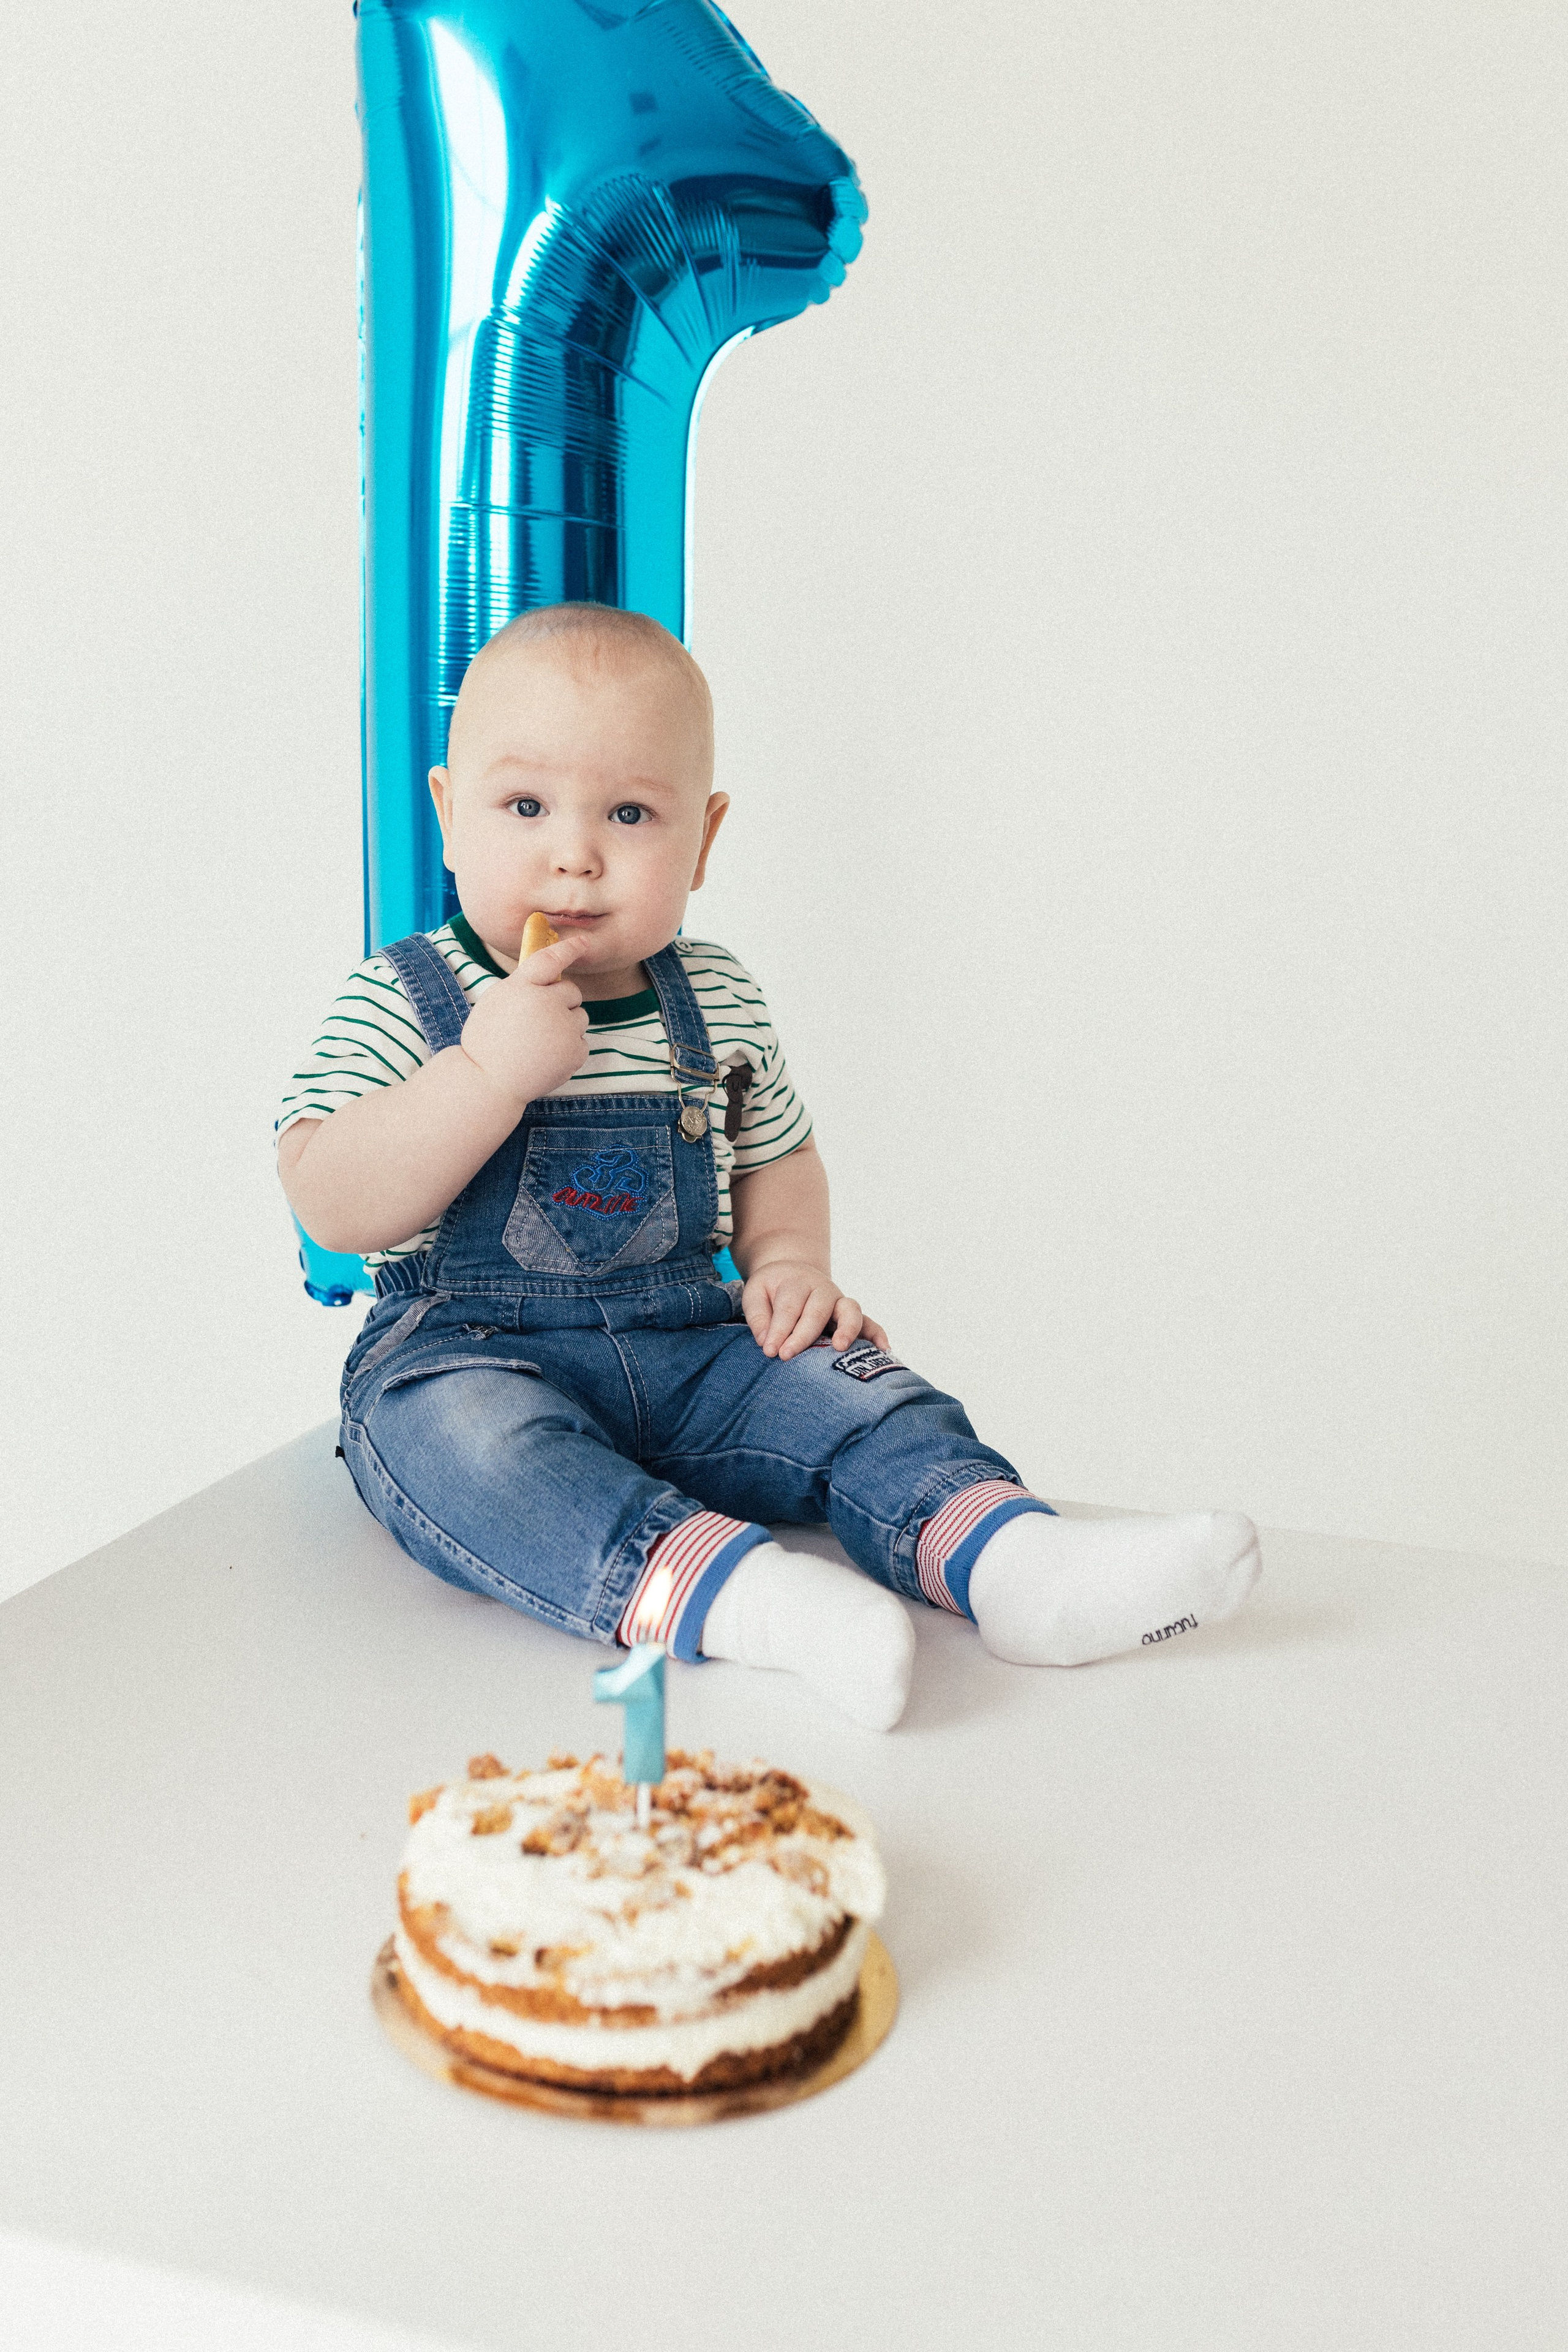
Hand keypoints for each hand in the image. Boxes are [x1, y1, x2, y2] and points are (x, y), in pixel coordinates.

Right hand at [458, 933, 589, 1108]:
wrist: (488, 1083)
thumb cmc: (487, 1041)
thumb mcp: (496, 1000)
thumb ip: (524, 983)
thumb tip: (552, 974)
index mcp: (522, 986)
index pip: (550, 959)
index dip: (569, 948)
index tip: (583, 942)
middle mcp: (547, 1002)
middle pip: (572, 991)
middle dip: (561, 1002)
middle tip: (535, 1022)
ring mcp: (564, 1028)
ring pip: (579, 1017)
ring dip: (565, 1026)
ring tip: (537, 1043)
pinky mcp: (575, 1052)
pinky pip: (580, 1042)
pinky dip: (568, 1050)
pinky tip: (545, 1059)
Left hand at [741, 1259, 890, 1360]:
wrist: (793, 1272)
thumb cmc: (772, 1289)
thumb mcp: (755, 1294)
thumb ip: (758, 1316)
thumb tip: (767, 1342)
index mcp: (797, 1283)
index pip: (789, 1307)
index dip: (779, 1330)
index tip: (769, 1351)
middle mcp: (822, 1290)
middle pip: (817, 1310)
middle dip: (803, 1335)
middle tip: (787, 1356)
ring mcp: (840, 1302)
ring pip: (850, 1311)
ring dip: (848, 1328)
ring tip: (840, 1347)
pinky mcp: (853, 1315)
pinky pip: (869, 1322)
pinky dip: (878, 1333)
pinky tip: (883, 1349)